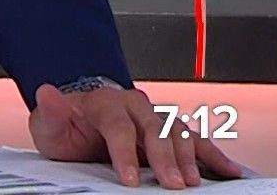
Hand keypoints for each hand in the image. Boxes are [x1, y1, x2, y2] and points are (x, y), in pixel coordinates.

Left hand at [30, 84, 243, 187]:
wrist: (81, 114)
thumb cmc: (68, 122)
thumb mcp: (49, 121)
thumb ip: (51, 111)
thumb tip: (46, 92)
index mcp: (106, 103)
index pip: (118, 128)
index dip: (125, 154)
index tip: (128, 179)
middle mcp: (135, 105)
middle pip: (155, 129)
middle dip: (165, 157)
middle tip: (173, 184)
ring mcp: (155, 116)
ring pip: (178, 132)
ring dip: (190, 157)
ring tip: (195, 181)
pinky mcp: (169, 130)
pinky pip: (195, 139)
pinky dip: (213, 153)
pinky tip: (229, 169)